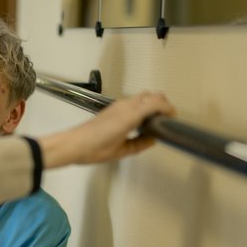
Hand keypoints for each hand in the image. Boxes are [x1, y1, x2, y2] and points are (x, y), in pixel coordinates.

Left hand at [39, 91, 175, 167]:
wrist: (73, 144)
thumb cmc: (96, 149)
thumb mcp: (121, 151)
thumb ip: (140, 144)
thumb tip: (153, 139)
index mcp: (131, 115)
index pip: (157, 102)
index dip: (168, 109)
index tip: (173, 120)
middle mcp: (125, 106)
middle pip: (151, 95)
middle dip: (162, 104)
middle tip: (164, 120)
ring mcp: (117, 106)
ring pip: (141, 97)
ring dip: (151, 104)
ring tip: (152, 122)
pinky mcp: (111, 109)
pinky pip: (132, 102)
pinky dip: (141, 107)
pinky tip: (138, 123)